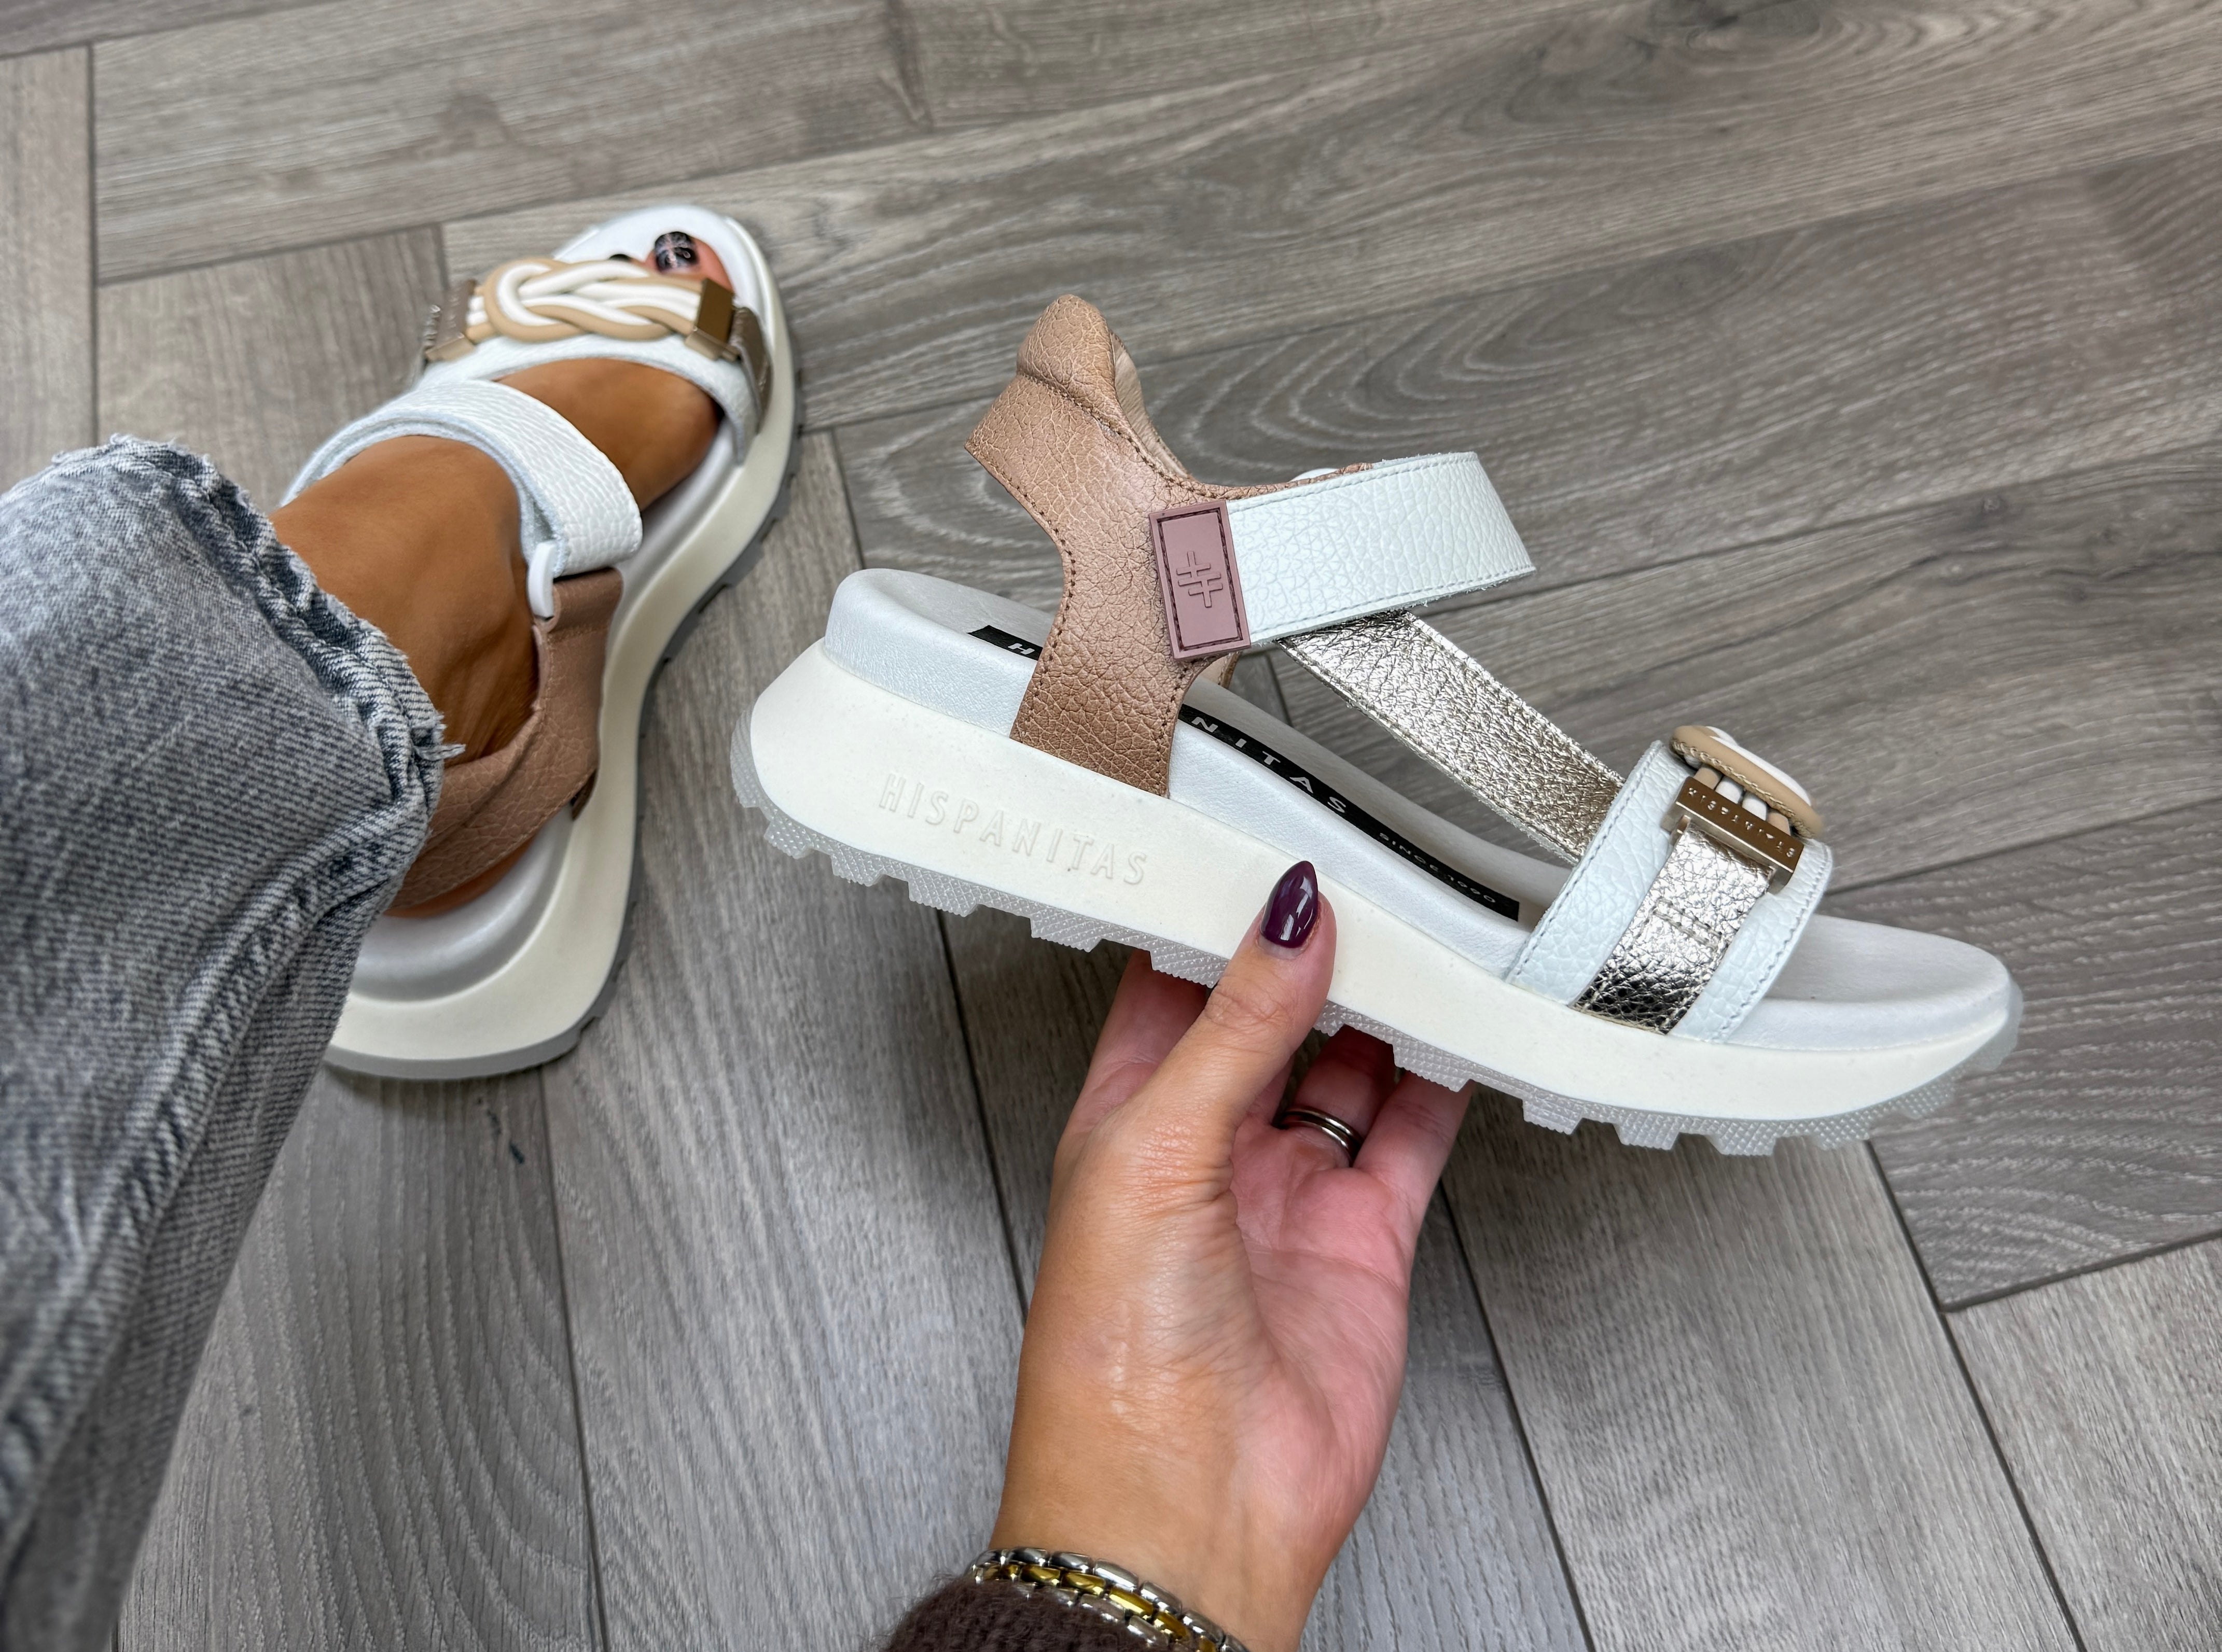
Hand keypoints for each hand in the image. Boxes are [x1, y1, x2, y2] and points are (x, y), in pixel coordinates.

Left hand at [992, 862, 1471, 1651]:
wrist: (1185, 1509)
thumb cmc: (1112, 1358)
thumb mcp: (1155, 1150)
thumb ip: (1232, 1029)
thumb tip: (1281, 922)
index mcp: (1126, 1116)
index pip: (1173, 984)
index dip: (1218, 916)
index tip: (1263, 844)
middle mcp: (1208, 1149)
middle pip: (1272, 1016)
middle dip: (1315, 952)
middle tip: (1365, 878)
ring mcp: (1289, 1193)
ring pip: (1349, 1067)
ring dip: (1385, 1006)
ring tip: (1423, 933)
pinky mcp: (1363, 1239)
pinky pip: (1412, 1137)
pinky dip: (1446, 1083)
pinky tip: (1465, 1030)